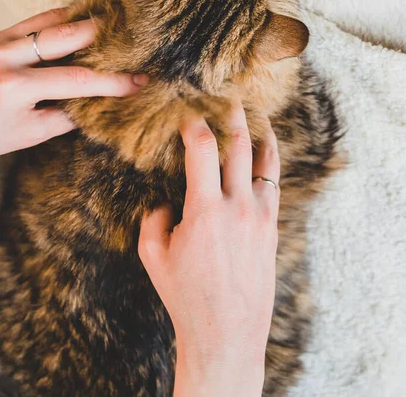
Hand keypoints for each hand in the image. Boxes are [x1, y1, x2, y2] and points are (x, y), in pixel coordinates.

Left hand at [0, 8, 146, 169]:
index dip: (114, 82)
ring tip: (114, 26)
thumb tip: (99, 104)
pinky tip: (79, 24)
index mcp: (15, 88)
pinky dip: (61, 21)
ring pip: (52, 19)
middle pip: (68, 34)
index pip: (78, 80)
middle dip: (105, 36)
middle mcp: (5, 56)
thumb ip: (66, 117)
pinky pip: (34, 21)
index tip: (140, 81)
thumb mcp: (27, 135)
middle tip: (134, 39)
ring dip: (84, 21)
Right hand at [138, 103, 279, 396]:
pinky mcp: (271, 227)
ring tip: (254, 112)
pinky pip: (273, 182)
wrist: (227, 331)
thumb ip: (154, 218)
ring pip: (264, 160)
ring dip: (257, 131)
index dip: (193, 123)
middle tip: (226, 95)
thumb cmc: (185, 295)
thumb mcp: (153, 256)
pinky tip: (266, 148)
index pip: (202, 148)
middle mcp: (237, 206)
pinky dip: (269, 159)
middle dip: (231, 115)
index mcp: (205, 209)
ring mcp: (260, 215)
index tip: (187, 112)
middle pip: (238, 145)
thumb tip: (166, 200)